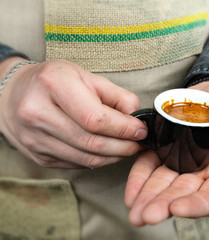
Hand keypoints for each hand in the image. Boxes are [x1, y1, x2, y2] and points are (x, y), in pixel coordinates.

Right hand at [0, 57, 146, 167]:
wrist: (12, 94)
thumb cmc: (54, 81)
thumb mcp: (85, 76)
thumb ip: (116, 96)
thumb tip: (137, 117)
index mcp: (53, 84)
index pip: (95, 118)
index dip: (123, 128)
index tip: (141, 130)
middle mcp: (38, 113)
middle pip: (92, 142)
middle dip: (123, 146)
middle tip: (139, 143)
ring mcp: (35, 138)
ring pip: (86, 159)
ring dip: (114, 157)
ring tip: (128, 148)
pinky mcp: (38, 156)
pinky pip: (77, 164)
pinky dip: (98, 161)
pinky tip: (108, 151)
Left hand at [124, 79, 208, 225]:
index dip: (198, 204)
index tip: (179, 207)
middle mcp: (205, 170)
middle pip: (184, 194)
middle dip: (164, 206)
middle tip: (146, 216)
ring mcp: (184, 161)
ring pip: (164, 185)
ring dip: (149, 198)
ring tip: (134, 210)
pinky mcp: (167, 149)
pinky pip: (151, 167)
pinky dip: (140, 179)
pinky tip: (131, 191)